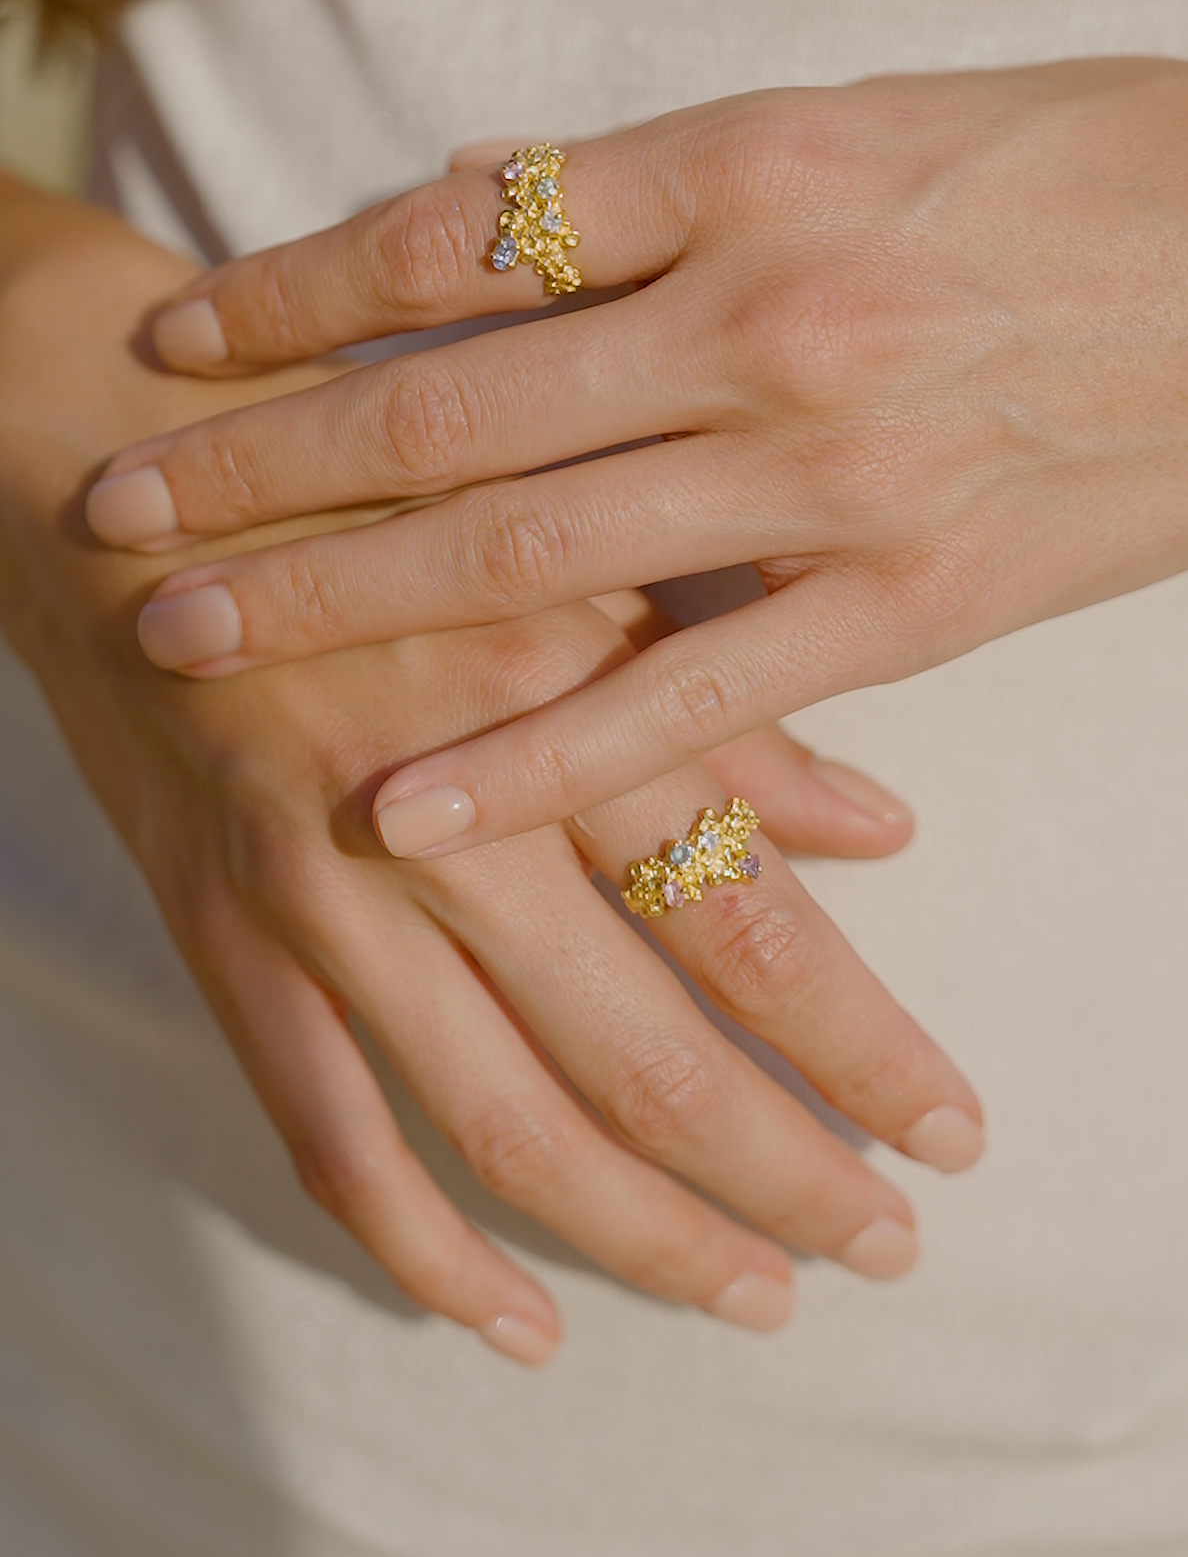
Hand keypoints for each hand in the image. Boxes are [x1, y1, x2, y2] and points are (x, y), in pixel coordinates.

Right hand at [1, 178, 981, 1360]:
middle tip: (881, 1249)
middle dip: (781, 1172)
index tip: (948, 1129)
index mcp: (554, 690)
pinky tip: (521, 1319)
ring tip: (750, 1294)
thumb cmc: (363, 488)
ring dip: (643, 1233)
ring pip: (504, 1122)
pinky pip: (327, 1134)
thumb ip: (713, 703)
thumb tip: (879, 830)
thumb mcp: (564, 555)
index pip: (745, 918)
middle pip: (644, 1050)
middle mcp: (444, 809)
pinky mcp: (221, 935)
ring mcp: (319, 889)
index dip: (859, 1044)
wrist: (106, 476)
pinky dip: (425, 1249)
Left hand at [86, 61, 1187, 849]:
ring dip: (339, 605)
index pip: (451, 237)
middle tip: (120, 515)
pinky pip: (686, 698)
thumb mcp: (854, 121)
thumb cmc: (1066, 172)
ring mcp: (827, 469)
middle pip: (447, 409)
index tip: (183, 337)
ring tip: (192, 642)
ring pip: (530, 554)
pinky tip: (410, 803)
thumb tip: (473, 206)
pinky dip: (534, 756)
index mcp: (741, 168)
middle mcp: (760, 315)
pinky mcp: (902, 602)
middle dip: (258, 469)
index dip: (293, 292)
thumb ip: (658, 184)